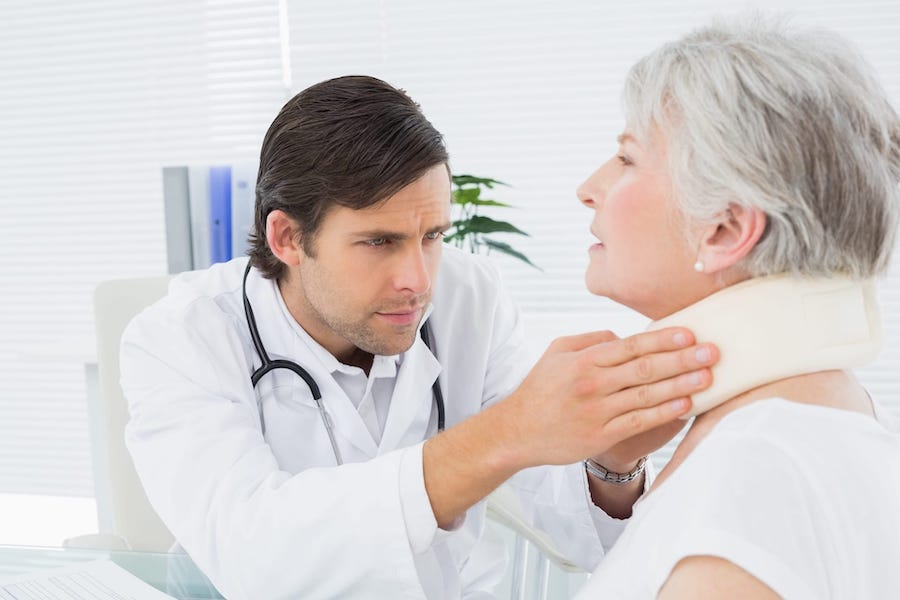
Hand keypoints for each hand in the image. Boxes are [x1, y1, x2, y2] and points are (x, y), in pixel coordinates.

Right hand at [497, 327, 717, 470]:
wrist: (517, 430)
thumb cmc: (540, 388)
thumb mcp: (556, 352)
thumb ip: (591, 341)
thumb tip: (624, 337)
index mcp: (583, 360)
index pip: (631, 346)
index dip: (663, 340)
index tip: (690, 334)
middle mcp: (591, 383)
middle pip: (645, 368)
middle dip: (682, 359)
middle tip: (713, 352)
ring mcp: (597, 411)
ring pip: (646, 395)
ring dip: (681, 385)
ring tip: (707, 377)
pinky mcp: (600, 435)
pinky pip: (639, 421)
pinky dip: (664, 412)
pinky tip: (685, 405)